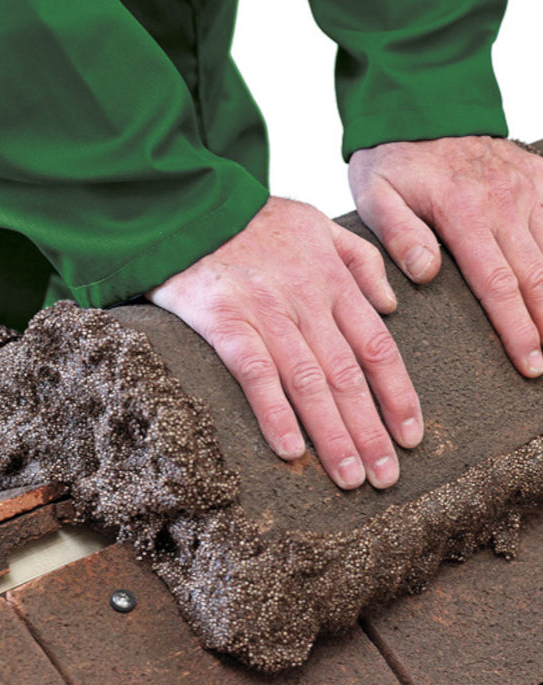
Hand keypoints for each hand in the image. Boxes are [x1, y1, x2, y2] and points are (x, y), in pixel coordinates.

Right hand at [146, 196, 422, 489]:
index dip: (398, 395)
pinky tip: (290, 450)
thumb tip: (391, 305)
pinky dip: (275, 412)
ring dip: (332, 434)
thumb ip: (361, 259)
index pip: (377, 348)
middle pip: (348, 375)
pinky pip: (256, 373)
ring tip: (349, 477)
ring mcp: (266, 311)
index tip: (411, 435)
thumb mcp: (317, 222)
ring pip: (309, 381)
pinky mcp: (225, 320)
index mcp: (332, 279)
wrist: (190, 203)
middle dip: (370, 430)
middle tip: (385, 477)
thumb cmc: (253, 219)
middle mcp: (306, 300)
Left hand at [349, 136, 542, 377]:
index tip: (529, 361)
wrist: (419, 107)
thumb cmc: (392, 159)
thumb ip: (400, 234)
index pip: (497, 283)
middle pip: (536, 275)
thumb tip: (425, 273)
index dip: (516, 327)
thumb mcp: (375, 195)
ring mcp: (526, 186)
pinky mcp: (537, 175)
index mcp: (463, 212)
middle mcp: (503, 201)